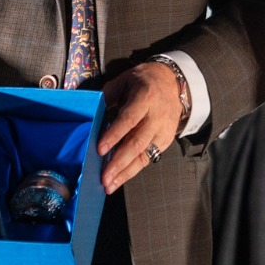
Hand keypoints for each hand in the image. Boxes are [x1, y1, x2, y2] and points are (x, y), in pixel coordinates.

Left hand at [98, 61, 184, 192]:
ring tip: (109, 185)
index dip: (114, 135)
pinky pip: (148, 158)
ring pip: (144, 155)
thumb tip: (90, 112)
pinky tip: (119, 178)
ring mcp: (163, 131)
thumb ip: (108, 95)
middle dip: (119, 162)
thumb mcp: (124, 80)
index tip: (100, 149)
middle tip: (104, 177)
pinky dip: (133, 170)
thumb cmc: (144, 81)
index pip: (129, 119)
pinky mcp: (165, 141)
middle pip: (137, 142)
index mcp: (145, 98)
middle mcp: (156, 116)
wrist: (173, 82)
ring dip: (125, 172)